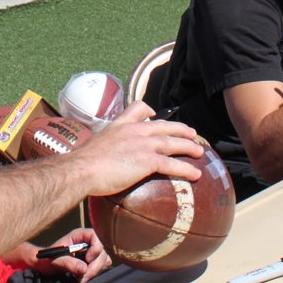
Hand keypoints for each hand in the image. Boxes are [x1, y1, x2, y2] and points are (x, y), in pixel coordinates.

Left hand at [33, 227, 110, 282]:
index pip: (95, 236)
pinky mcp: (93, 262)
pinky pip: (101, 267)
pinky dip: (95, 274)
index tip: (88, 259)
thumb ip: (69, 263)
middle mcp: (87, 242)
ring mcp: (91, 252)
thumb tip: (84, 268)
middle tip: (83, 278)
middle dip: (94, 266)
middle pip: (101, 251)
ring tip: (81, 278)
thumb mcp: (55, 260)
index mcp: (78, 236)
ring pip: (103, 260)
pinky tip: (84, 278)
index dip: (95, 247)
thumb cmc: (48, 259)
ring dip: (95, 271)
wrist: (45, 266)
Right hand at [70, 101, 202, 196]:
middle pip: (164, 126)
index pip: (137, 108)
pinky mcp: (148, 160)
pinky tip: (195, 174)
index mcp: (120, 125)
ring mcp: (142, 144)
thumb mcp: (94, 144)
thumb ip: (103, 146)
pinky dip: (186, 168)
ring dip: (189, 147)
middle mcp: (134, 130)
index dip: (149, 111)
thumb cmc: (83, 163)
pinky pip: (172, 163)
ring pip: (172, 142)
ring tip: (199, 151)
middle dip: (180, 129)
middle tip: (192, 134)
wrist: (82, 169)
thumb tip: (98, 158)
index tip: (155, 114)